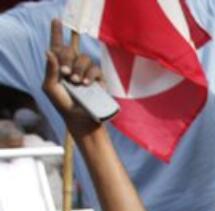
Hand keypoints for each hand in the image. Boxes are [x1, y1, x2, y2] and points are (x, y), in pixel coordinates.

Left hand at [42, 18, 103, 137]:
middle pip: (71, 50)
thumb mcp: (50, 88)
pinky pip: (96, 70)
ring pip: (85, 59)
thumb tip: (49, 51)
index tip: (56, 20)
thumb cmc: (63, 104)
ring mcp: (86, 71)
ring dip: (79, 69)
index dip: (56, 33)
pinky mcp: (99, 79)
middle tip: (66, 74)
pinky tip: (86, 84)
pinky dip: (91, 75)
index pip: (58, 46)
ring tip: (77, 83)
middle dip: (68, 59)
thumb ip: (50, 70)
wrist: (80, 119)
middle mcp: (73, 66)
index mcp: (59, 66)